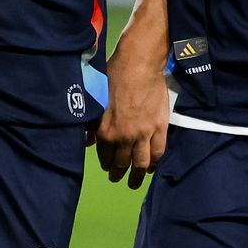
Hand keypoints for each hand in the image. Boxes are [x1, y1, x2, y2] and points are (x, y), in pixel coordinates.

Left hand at [94, 39, 169, 188]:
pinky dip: (154, 163)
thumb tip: (88, 141)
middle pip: (122, 163)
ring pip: (141, 163)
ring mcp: (144, 134)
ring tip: (134, 182)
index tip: (107, 168)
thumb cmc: (113, 77)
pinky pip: (158, 152)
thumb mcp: (96, 101)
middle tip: (117, 178)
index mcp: (106, 131)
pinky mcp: (160, 128)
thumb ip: (92, 124)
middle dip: (118, 173)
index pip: (104, 156)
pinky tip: (151, 168)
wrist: (139, 65)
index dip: (106, 164)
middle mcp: (124, 137)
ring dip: (137, 176)